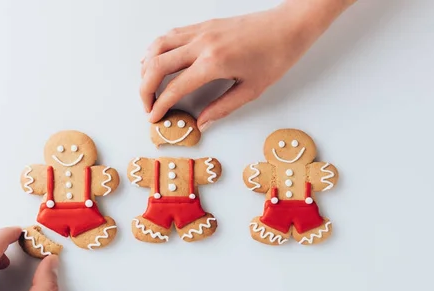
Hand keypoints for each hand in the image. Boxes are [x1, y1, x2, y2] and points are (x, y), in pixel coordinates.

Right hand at [141, 0, 353, 130]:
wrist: (288, 26)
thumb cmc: (276, 57)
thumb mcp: (251, 90)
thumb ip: (222, 108)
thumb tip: (201, 122)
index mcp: (214, 63)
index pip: (175, 87)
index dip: (160, 106)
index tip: (154, 118)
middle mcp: (202, 44)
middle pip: (157, 65)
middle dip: (145, 89)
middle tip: (146, 106)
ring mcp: (200, 31)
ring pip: (158, 46)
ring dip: (146, 67)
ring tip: (146, 86)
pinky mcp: (203, 25)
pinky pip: (170, 35)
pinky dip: (156, 50)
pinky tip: (156, 61)